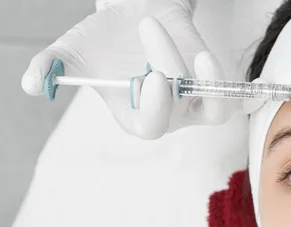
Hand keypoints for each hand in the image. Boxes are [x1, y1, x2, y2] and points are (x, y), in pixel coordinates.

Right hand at [21, 0, 234, 139]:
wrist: (135, 13)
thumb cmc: (104, 38)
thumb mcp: (73, 50)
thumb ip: (51, 67)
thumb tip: (30, 83)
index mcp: (138, 117)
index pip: (151, 126)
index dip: (155, 107)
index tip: (154, 76)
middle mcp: (171, 114)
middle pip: (183, 113)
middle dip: (171, 72)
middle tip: (150, 30)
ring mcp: (196, 99)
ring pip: (216, 106)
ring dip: (209, 80)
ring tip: (190, 46)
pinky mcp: (214, 80)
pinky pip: (231, 89)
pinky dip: (237, 83)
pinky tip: (232, 68)